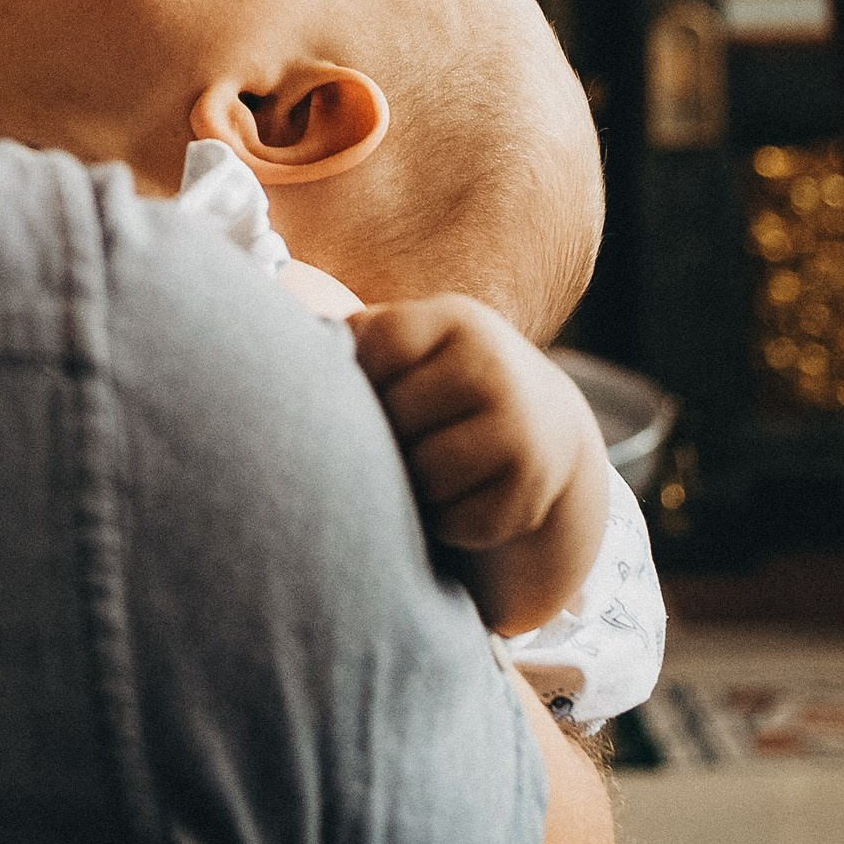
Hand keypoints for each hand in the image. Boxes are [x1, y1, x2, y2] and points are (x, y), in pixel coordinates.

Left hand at [350, 294, 603, 554]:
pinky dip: (442, 519)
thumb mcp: (413, 341)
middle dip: (383, 434)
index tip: (368, 389)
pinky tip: (455, 493)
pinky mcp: (528, 493)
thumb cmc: (442, 379)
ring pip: (426, 474)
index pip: (384, 344)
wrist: (544, 420)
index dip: (361, 373)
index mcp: (458, 322)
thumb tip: (299, 356)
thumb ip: (358, 339)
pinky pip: (454, 522)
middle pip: (399, 415)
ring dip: (410, 481)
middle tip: (393, 436)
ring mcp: (520, 431)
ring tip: (420, 464)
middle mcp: (496, 369)